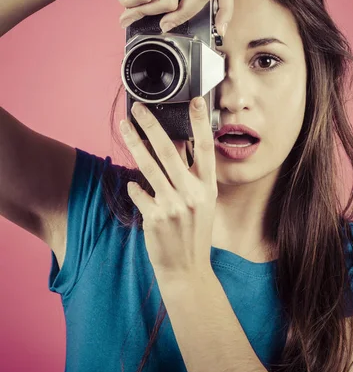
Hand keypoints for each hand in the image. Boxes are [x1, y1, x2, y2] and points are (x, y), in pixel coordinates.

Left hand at [119, 97, 217, 280]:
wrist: (186, 269)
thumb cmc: (194, 234)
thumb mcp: (203, 205)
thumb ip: (191, 179)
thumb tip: (173, 149)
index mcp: (208, 188)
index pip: (205, 148)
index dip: (200, 123)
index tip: (195, 101)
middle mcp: (192, 194)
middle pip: (168, 150)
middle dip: (151, 125)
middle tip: (139, 109)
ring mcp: (173, 205)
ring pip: (147, 166)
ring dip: (133, 143)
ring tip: (125, 127)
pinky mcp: (154, 217)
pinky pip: (138, 192)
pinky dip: (134, 187)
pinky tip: (134, 188)